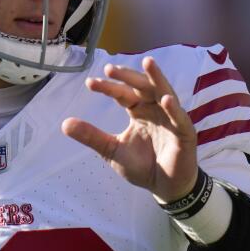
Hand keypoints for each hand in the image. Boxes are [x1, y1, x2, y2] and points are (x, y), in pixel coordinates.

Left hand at [62, 57, 198, 202]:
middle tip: (110, 68)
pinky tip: (166, 100)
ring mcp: (172, 119)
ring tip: (148, 62)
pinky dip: (174, 109)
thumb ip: (92, 136)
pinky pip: (179, 119)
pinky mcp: (185, 133)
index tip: (90, 83)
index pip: (123, 94)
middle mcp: (155, 110)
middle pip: (142, 87)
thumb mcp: (112, 150)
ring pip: (164, 93)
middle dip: (127, 77)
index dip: (109, 87)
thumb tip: (64, 123)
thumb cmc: (142, 166)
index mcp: (139, 111)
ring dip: (157, 78)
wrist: (164, 187)